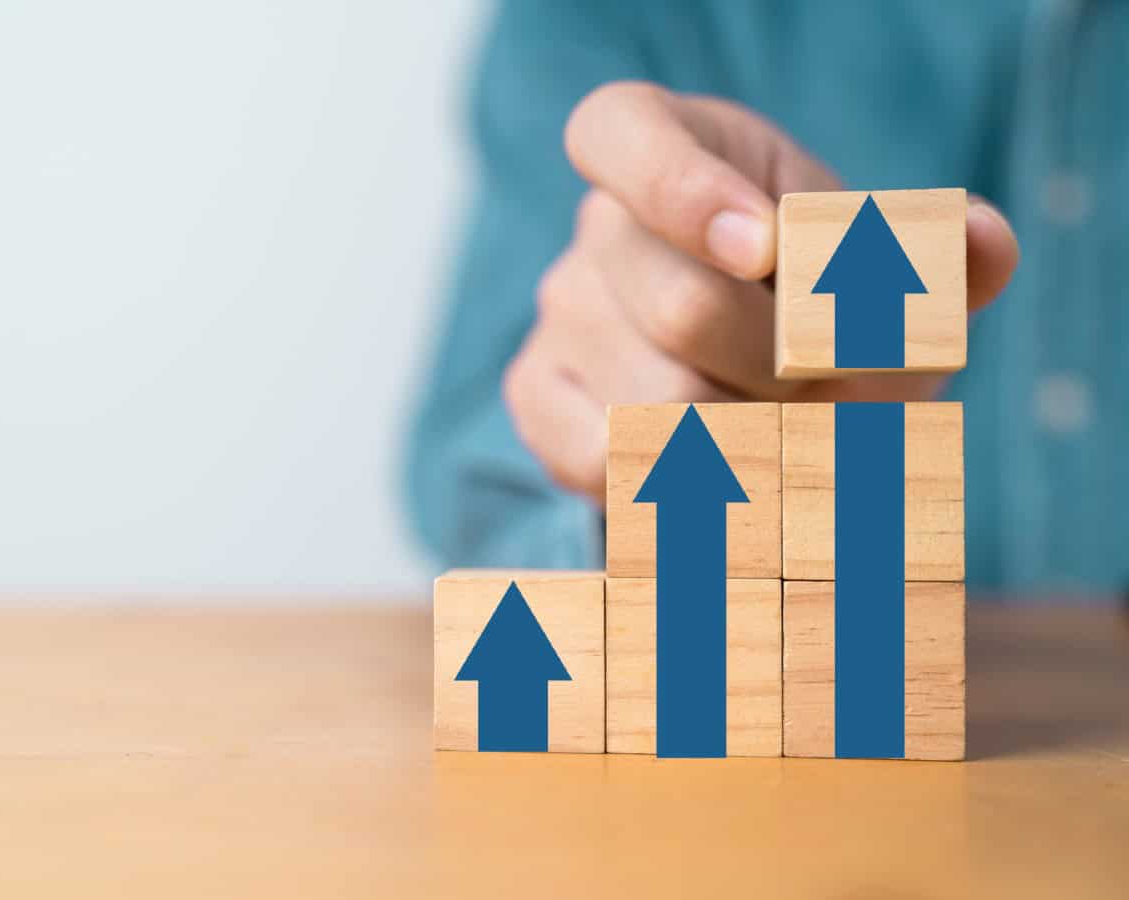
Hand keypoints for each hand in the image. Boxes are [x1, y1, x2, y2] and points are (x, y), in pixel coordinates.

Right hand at [504, 81, 1019, 505]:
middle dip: (791, 376)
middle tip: (833, 391)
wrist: (758, 382)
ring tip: (790, 436)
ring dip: (759, 447)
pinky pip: (608, 462)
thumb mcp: (884, 275)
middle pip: (687, 312)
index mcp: (671, 143)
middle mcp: (598, 224)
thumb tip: (985, 243)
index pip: (624, 136)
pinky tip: (731, 471)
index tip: (763, 245)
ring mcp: (559, 309)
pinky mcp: (536, 394)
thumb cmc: (824, 308)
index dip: (686, 191)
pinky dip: (693, 488)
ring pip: (661, 409)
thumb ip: (939, 259)